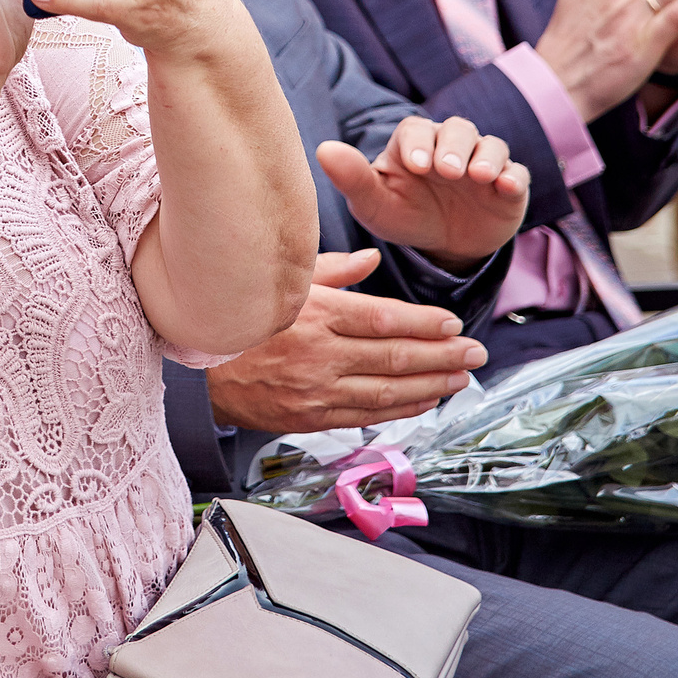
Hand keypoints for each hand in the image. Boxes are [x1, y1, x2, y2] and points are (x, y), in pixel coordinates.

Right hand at [205, 248, 486, 431]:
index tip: (452, 323)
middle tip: (475, 353)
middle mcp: (319, 354)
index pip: (382, 319)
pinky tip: (427, 401)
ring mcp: (317, 390)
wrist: (202, 373)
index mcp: (315, 314)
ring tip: (462, 379)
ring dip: (432, 386)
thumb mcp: (286, 284)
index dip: (423, 323)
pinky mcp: (312, 417)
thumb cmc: (246, 321)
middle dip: (442, 356)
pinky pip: (368, 415)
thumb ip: (332, 271)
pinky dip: (403, 409)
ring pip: (388, 391)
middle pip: (394, 356)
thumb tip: (370, 259)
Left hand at [316, 118, 527, 268]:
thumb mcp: (373, 203)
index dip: (417, 143)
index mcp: (414, 142)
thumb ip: (351, 177)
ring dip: (487, 157)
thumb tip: (323, 149)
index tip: (415, 166)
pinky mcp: (508, 184)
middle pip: (457, 130)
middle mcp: (450, 144)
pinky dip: (513, 177)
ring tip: (480, 176)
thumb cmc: (401, 214)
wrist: (441, 245)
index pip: (415, 130)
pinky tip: (505, 187)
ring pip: (490, 145)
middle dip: (453, 147)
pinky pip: (517, 173)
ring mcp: (482, 162)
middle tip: (447, 170)